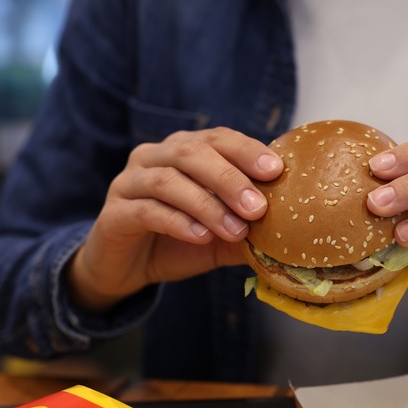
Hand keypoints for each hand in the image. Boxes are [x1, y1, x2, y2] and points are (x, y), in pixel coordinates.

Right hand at [68, 127, 282, 312]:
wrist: (127, 268)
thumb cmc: (179, 241)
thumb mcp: (222, 236)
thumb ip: (250, 229)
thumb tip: (292, 235)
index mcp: (183, 151)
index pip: (217, 138)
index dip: (246, 150)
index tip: (276, 169)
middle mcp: (153, 157)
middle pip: (191, 153)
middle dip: (230, 178)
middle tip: (258, 207)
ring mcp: (129, 182)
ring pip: (167, 180)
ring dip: (207, 204)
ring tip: (235, 230)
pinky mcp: (114, 213)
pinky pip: (146, 210)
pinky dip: (178, 222)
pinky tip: (201, 237)